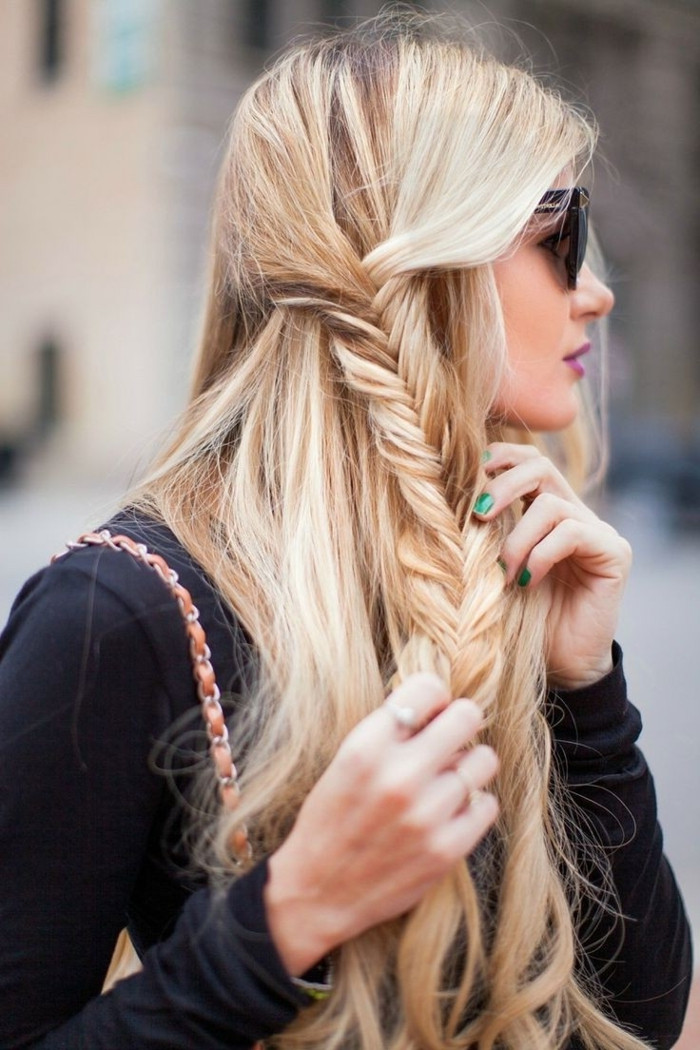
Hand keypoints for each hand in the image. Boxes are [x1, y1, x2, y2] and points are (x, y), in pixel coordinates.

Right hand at [264, 673, 497, 976]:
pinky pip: (487, 804)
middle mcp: (399, 776)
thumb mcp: (345, 761)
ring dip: (468, 767)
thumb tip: (441, 704)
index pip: (429, 688)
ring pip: (484, 760)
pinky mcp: (447, 849)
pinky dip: (472, 806)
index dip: (433, 698)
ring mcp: (427, 815)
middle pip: (467, 716)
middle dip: (460, 723)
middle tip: (448, 740)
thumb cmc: (332, 819)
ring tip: (446, 781)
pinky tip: (449, 813)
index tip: (429, 714)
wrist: (318, 892)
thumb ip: (390, 731)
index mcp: (366, 747)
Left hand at [475, 442, 631, 688]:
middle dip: (502, 486)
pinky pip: (573, 532)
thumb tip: (445, 495)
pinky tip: (527, 582)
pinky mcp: (614, 554)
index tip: (471, 475)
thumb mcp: (491, 568)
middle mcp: (574, 513)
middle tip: (477, 516)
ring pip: (551, 504)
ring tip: (503, 573)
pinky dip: (541, 555)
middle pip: (540, 466)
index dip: (500, 457)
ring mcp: (597, 532)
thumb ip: (482, 533)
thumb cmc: (518, 620)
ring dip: (517, 538)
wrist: (559, 668)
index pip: (527, 460)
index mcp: (544, 510)